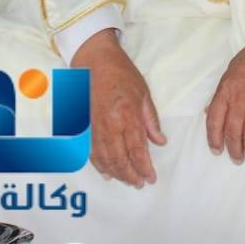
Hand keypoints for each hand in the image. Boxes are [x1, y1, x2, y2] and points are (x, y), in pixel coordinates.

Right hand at [71, 28, 165, 187]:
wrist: (94, 60)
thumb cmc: (121, 73)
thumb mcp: (143, 93)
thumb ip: (151, 120)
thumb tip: (160, 141)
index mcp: (127, 115)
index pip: (137, 149)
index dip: (144, 167)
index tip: (151, 178)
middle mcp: (109, 125)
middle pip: (120, 158)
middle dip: (131, 174)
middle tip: (139, 183)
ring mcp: (94, 126)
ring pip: (104, 158)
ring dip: (116, 173)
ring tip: (127, 180)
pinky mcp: (83, 126)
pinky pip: (90, 151)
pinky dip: (99, 164)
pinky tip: (106, 172)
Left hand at [205, 0, 244, 163]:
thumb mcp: (233, 67)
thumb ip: (224, 90)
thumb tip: (213, 110)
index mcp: (226, 89)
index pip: (214, 121)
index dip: (214, 138)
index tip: (216, 150)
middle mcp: (240, 101)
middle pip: (232, 133)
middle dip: (233, 150)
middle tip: (236, 158)